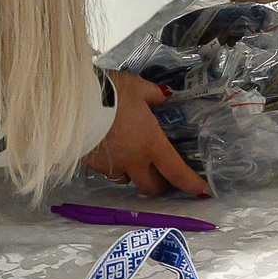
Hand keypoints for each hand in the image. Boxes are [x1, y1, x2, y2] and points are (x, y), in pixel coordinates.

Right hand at [82, 71, 209, 197]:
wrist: (74, 102)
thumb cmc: (112, 93)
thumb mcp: (137, 87)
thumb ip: (153, 95)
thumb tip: (165, 96)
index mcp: (151, 144)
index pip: (176, 172)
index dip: (191, 184)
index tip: (203, 191)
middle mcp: (133, 161)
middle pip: (151, 187)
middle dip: (159, 185)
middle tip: (160, 175)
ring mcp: (111, 165)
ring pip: (126, 179)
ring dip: (131, 173)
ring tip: (127, 156)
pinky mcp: (91, 164)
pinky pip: (105, 169)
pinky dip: (110, 163)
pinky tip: (105, 147)